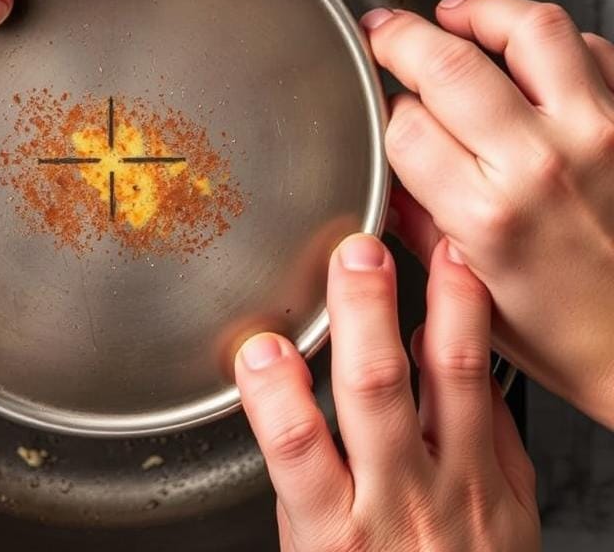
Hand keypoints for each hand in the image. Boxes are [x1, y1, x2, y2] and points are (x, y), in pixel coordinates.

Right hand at [236, 235, 539, 551]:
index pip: (297, 446)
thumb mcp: (313, 549)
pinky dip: (478, 354)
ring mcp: (467, 494)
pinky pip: (499, 411)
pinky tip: (469, 308)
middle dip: (365, 313)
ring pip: (457, 384)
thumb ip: (306, 475)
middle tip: (358, 255)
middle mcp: (403, 504)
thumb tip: (288, 389)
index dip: (276, 391)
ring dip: (448, 308)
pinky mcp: (515, 492)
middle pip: (378, 393)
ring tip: (443, 253)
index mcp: (336, 530)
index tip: (261, 345)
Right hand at [365, 0, 613, 427]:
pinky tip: (527, 52)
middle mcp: (542, 163)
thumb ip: (420, 226)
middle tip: (382, 30)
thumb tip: (388, 178)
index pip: (405, 125)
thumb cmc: (573, 336)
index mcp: (488, 214)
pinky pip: (592, 48)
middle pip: (449, 62)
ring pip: (530, 29)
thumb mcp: (470, 296)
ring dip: (479, 12)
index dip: (382, 108)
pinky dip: (552, 38)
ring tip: (455, 16)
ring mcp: (600, 133)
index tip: (380, 110)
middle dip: (399, 35)